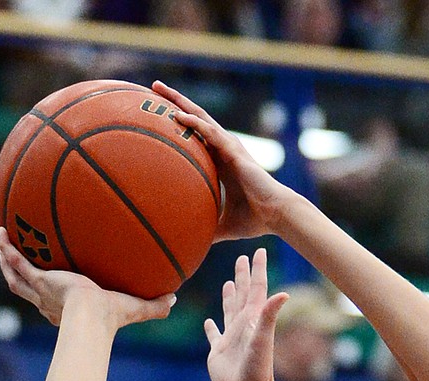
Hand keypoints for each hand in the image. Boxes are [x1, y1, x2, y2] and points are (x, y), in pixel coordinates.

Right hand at [0, 228, 174, 330]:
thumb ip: (154, 305)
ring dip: (7, 261)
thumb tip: (175, 299)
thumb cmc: (111, 318)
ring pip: (16, 278)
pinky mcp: (40, 280)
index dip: (49, 293)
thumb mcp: (134, 308)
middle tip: (14, 261)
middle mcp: (49, 302)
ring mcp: (42, 291)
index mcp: (66, 309)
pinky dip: (9, 250)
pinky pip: (19, 264)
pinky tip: (3, 233)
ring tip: (1, 242)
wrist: (92, 316)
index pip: (54, 302)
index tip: (49, 283)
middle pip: (28, 289)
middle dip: (19, 275)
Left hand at [150, 84, 288, 239]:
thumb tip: (191, 244)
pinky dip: (193, 123)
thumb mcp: (224, 225)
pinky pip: (209, 132)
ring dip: (179, 103)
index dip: (179, 124)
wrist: (275, 214)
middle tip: (154, 88)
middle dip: (175, 103)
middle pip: (195, 119)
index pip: (195, 136)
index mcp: (219, 162)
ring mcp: (228, 146)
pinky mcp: (233, 150)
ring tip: (159, 89)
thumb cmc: (254, 219)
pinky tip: (177, 116)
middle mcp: (222, 149)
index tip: (158, 116)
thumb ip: (208, 227)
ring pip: (199, 117)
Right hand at [206, 249, 288, 380]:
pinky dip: (211, 327)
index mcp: (253, 319)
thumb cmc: (256, 369)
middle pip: (242, 295)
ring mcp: (231, 339)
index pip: (256, 288)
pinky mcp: (218, 353)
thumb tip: (284, 293)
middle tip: (242, 257)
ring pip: (229, 311)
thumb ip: (269, 315)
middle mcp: (243, 326)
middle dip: (243, 276)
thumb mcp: (263, 339)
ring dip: (229, 297)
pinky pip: (214, 335)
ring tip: (228, 283)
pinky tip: (208, 321)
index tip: (259, 251)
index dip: (258, 269)